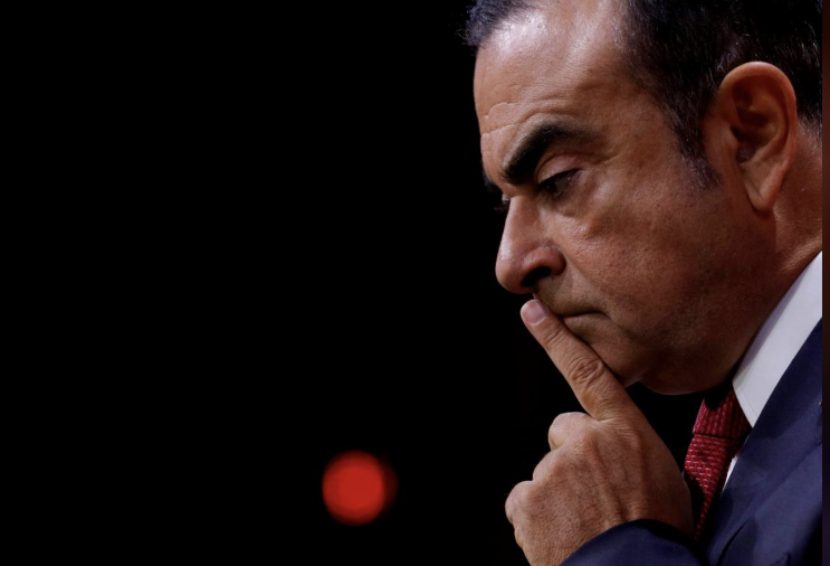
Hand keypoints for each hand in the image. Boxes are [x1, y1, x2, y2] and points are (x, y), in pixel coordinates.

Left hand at [505, 299, 692, 565]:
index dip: (556, 339)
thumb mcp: (666, 480)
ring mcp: (553, 467)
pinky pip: (525, 501)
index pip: (587, 373)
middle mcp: (586, 440)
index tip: (531, 310)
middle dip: (572, 458)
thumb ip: (632, 450)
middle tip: (595, 496)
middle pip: (563, 432)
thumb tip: (617, 451)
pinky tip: (561, 534)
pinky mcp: (527, 497)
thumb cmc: (657, 534)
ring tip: (586, 522)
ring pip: (546, 472)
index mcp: (624, 432)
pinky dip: (537, 518)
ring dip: (558, 494)